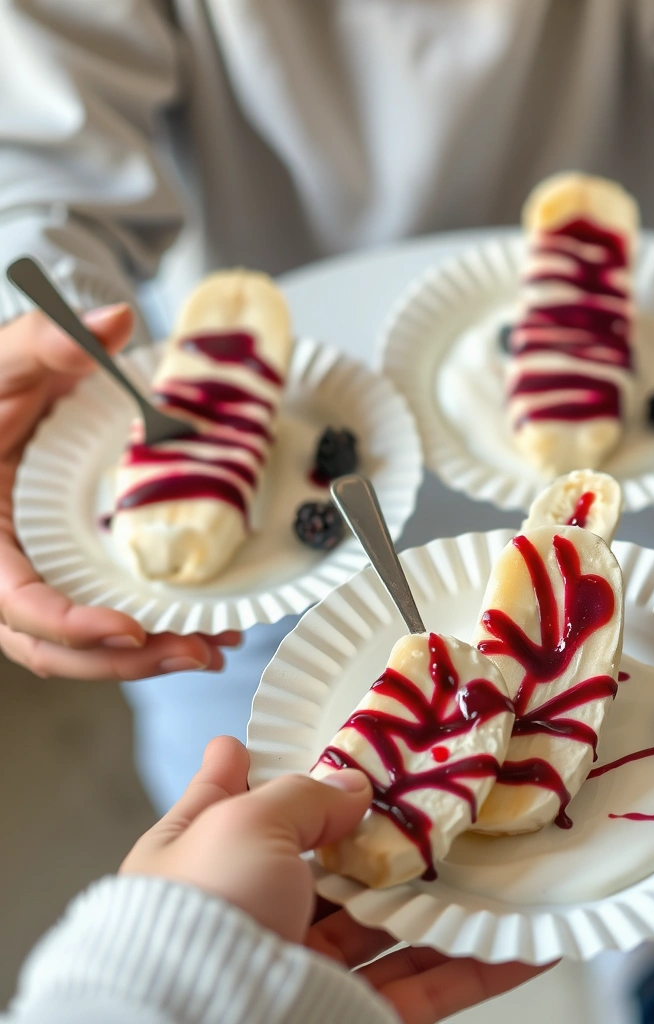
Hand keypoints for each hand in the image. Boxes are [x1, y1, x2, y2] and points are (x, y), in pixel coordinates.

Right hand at [0, 306, 239, 678]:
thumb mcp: (7, 360)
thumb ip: (47, 341)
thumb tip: (114, 320)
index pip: (12, 600)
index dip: (68, 625)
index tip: (130, 629)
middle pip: (49, 643)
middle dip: (124, 661)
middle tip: (200, 650)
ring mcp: (29, 574)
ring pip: (76, 643)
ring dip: (144, 656)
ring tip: (215, 647)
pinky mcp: (59, 572)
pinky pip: (94, 616)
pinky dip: (144, 631)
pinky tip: (200, 626)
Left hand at [122, 737, 549, 1022]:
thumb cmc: (205, 916)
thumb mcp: (243, 825)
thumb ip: (303, 795)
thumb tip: (352, 784)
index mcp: (203, 865)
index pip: (224, 805)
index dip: (242, 770)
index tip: (267, 739)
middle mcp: (250, 917)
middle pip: (326, 866)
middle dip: (378, 837)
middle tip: (431, 799)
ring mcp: (304, 970)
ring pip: (389, 926)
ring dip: (442, 898)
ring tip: (496, 861)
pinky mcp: (353, 1015)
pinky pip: (430, 987)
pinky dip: (480, 966)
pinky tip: (527, 941)